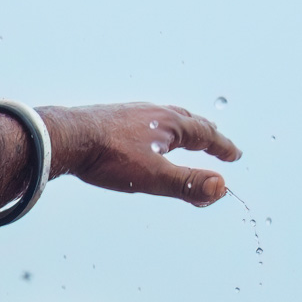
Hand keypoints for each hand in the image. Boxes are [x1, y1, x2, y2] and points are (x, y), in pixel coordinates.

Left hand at [47, 104, 240, 207]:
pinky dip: (155, 128)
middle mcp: (154, 113)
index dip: (221, 147)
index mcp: (169, 124)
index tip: (235, 156)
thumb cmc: (109, 157)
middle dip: (205, 134)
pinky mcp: (112, 119)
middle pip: (187, 122)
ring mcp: (132, 114)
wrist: (67, 138)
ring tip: (183, 135)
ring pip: (164, 119)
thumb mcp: (153, 176)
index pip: (204, 135)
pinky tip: (143, 135)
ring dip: (180, 128)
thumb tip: (221, 188)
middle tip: (216, 141)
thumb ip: (187, 183)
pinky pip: (143, 121)